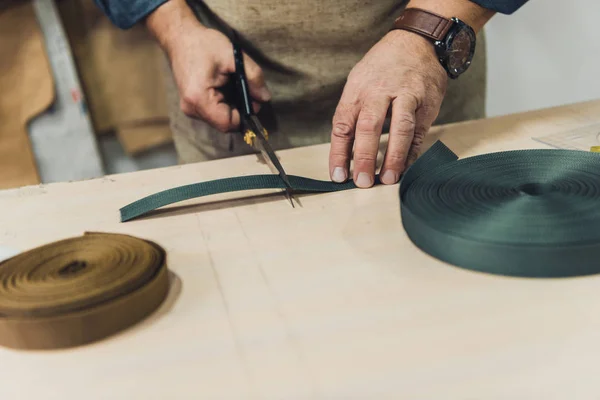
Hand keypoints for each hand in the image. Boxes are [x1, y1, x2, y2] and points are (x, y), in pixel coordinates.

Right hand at [164, 26, 270, 131]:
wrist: (180, 37)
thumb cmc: (203, 44)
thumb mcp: (233, 56)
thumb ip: (253, 77)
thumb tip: (265, 98)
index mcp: (199, 99)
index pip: (227, 123)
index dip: (244, 116)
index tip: (254, 101)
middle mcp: (191, 108)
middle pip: (224, 123)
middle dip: (240, 110)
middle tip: (249, 90)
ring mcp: (189, 108)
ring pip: (219, 119)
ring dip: (232, 106)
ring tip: (234, 85)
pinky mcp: (191, 105)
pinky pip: (213, 113)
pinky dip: (224, 104)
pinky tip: (225, 87)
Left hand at [329, 30, 447, 186]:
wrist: (417, 42)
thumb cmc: (382, 68)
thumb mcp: (359, 83)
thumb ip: (352, 115)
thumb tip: (344, 154)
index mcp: (357, 90)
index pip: (343, 125)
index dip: (339, 153)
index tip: (338, 176)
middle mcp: (379, 92)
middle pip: (368, 126)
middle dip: (364, 157)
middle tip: (362, 181)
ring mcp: (406, 96)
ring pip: (399, 129)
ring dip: (393, 157)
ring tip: (387, 179)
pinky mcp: (427, 104)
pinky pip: (419, 131)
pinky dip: (413, 152)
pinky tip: (406, 168)